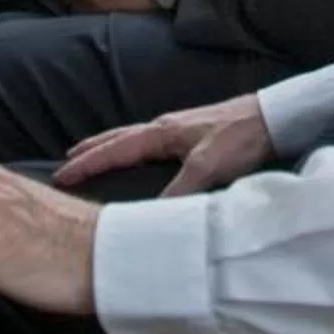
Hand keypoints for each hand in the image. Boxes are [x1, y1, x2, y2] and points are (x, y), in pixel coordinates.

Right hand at [55, 94, 275, 197]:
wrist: (271, 119)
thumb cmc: (239, 138)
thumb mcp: (208, 167)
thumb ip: (179, 190)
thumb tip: (154, 214)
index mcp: (161, 133)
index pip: (115, 149)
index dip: (88, 162)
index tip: (62, 173)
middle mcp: (164, 127)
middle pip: (118, 138)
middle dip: (92, 149)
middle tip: (67, 160)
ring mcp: (177, 128)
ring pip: (132, 137)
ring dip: (110, 146)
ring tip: (93, 153)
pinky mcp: (190, 133)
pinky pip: (149, 142)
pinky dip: (132, 148)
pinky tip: (139, 155)